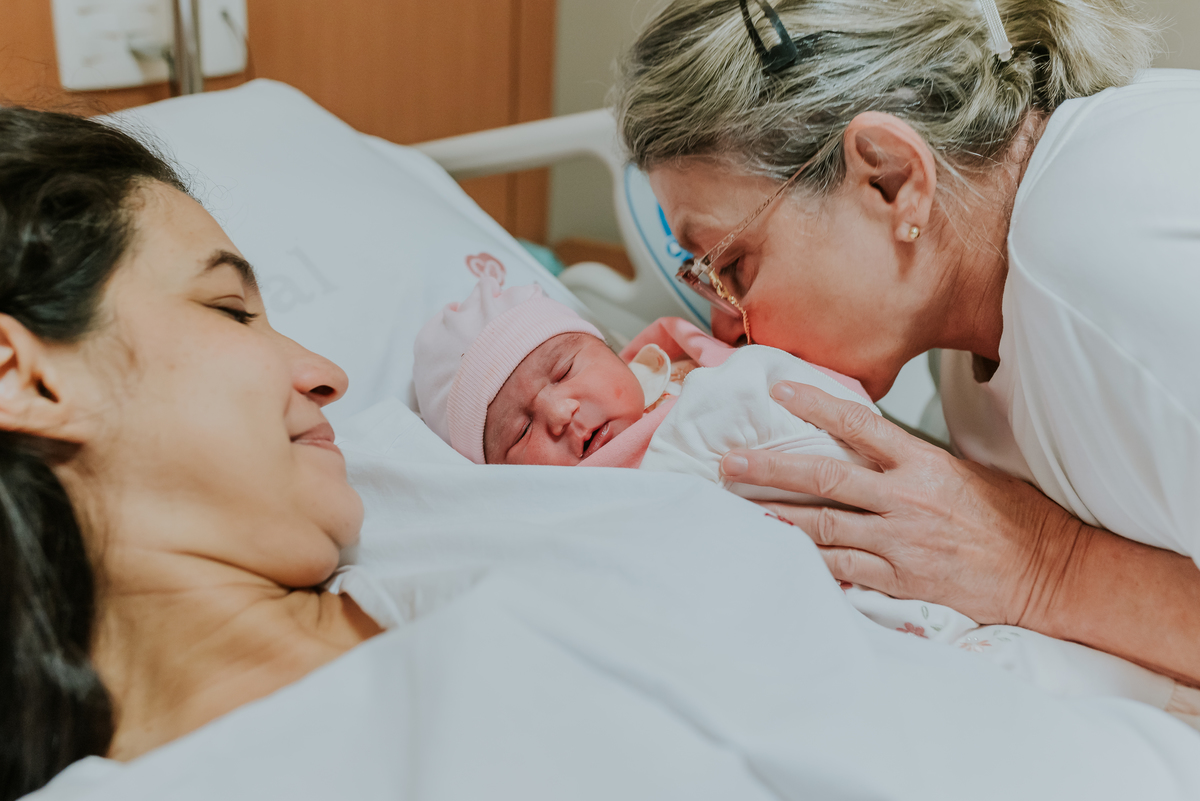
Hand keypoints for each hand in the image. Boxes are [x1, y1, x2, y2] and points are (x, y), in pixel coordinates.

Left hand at [721, 381, 1085, 628]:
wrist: (1050, 570)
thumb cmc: (1012, 516)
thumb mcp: (965, 470)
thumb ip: (913, 459)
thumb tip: (866, 441)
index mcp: (923, 462)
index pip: (858, 423)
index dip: (814, 404)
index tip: (778, 391)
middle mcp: (906, 498)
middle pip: (824, 476)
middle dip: (771, 468)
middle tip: (730, 462)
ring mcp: (902, 541)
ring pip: (823, 525)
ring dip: (777, 515)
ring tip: (739, 507)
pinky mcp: (903, 579)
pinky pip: (844, 568)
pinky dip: (810, 559)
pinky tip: (780, 551)